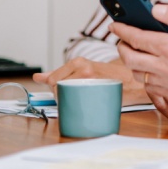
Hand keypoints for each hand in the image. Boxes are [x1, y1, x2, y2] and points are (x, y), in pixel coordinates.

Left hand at [31, 57, 149, 105]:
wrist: (129, 80)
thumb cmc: (105, 75)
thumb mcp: (82, 69)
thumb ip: (59, 72)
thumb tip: (38, 77)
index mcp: (79, 62)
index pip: (53, 80)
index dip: (55, 89)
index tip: (62, 91)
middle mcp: (83, 69)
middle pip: (59, 88)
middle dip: (61, 96)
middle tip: (74, 96)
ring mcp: (90, 81)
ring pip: (67, 96)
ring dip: (69, 101)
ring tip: (80, 100)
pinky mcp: (97, 93)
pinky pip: (79, 103)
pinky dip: (78, 106)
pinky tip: (85, 105)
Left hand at [112, 4, 167, 121]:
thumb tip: (156, 9)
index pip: (136, 38)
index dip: (122, 29)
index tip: (115, 24)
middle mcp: (167, 68)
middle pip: (130, 58)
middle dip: (122, 46)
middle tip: (123, 38)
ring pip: (138, 75)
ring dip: (132, 62)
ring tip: (135, 51)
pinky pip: (150, 88)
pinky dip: (145, 76)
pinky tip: (151, 68)